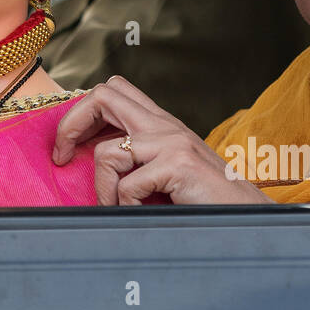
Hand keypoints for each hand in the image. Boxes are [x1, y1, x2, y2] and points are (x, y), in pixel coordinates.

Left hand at [52, 76, 272, 205]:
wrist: (247, 217)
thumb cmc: (204, 200)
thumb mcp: (166, 170)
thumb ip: (139, 157)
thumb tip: (91, 158)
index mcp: (160, 123)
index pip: (112, 91)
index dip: (80, 112)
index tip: (67, 144)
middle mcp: (165, 124)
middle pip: (102, 95)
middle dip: (70, 124)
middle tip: (62, 157)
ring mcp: (172, 141)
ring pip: (106, 151)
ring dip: (102, 187)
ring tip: (117, 205)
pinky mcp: (178, 164)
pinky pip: (128, 184)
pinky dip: (124, 204)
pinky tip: (139, 213)